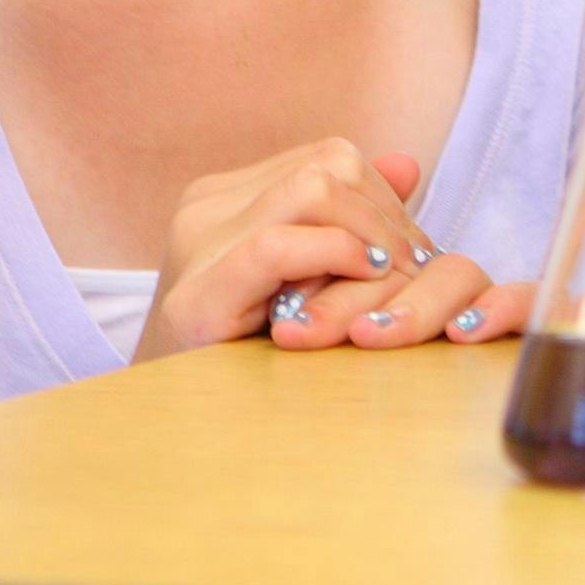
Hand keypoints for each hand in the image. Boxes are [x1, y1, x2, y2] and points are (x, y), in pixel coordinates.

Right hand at [138, 142, 516, 359]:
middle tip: (416, 269)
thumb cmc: (245, 355)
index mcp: (228, 196)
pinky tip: (362, 280)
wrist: (168, 425)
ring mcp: (196, 248)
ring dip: (372, 234)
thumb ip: (347, 222)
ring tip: (392, 280)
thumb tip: (407, 165)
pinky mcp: (194, 300)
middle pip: (330, 167)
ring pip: (312, 190)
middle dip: (388, 216)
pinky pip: (276, 247)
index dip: (385, 198)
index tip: (412, 250)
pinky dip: (335, 255)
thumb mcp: (305, 278)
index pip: (330, 159)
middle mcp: (206, 208)